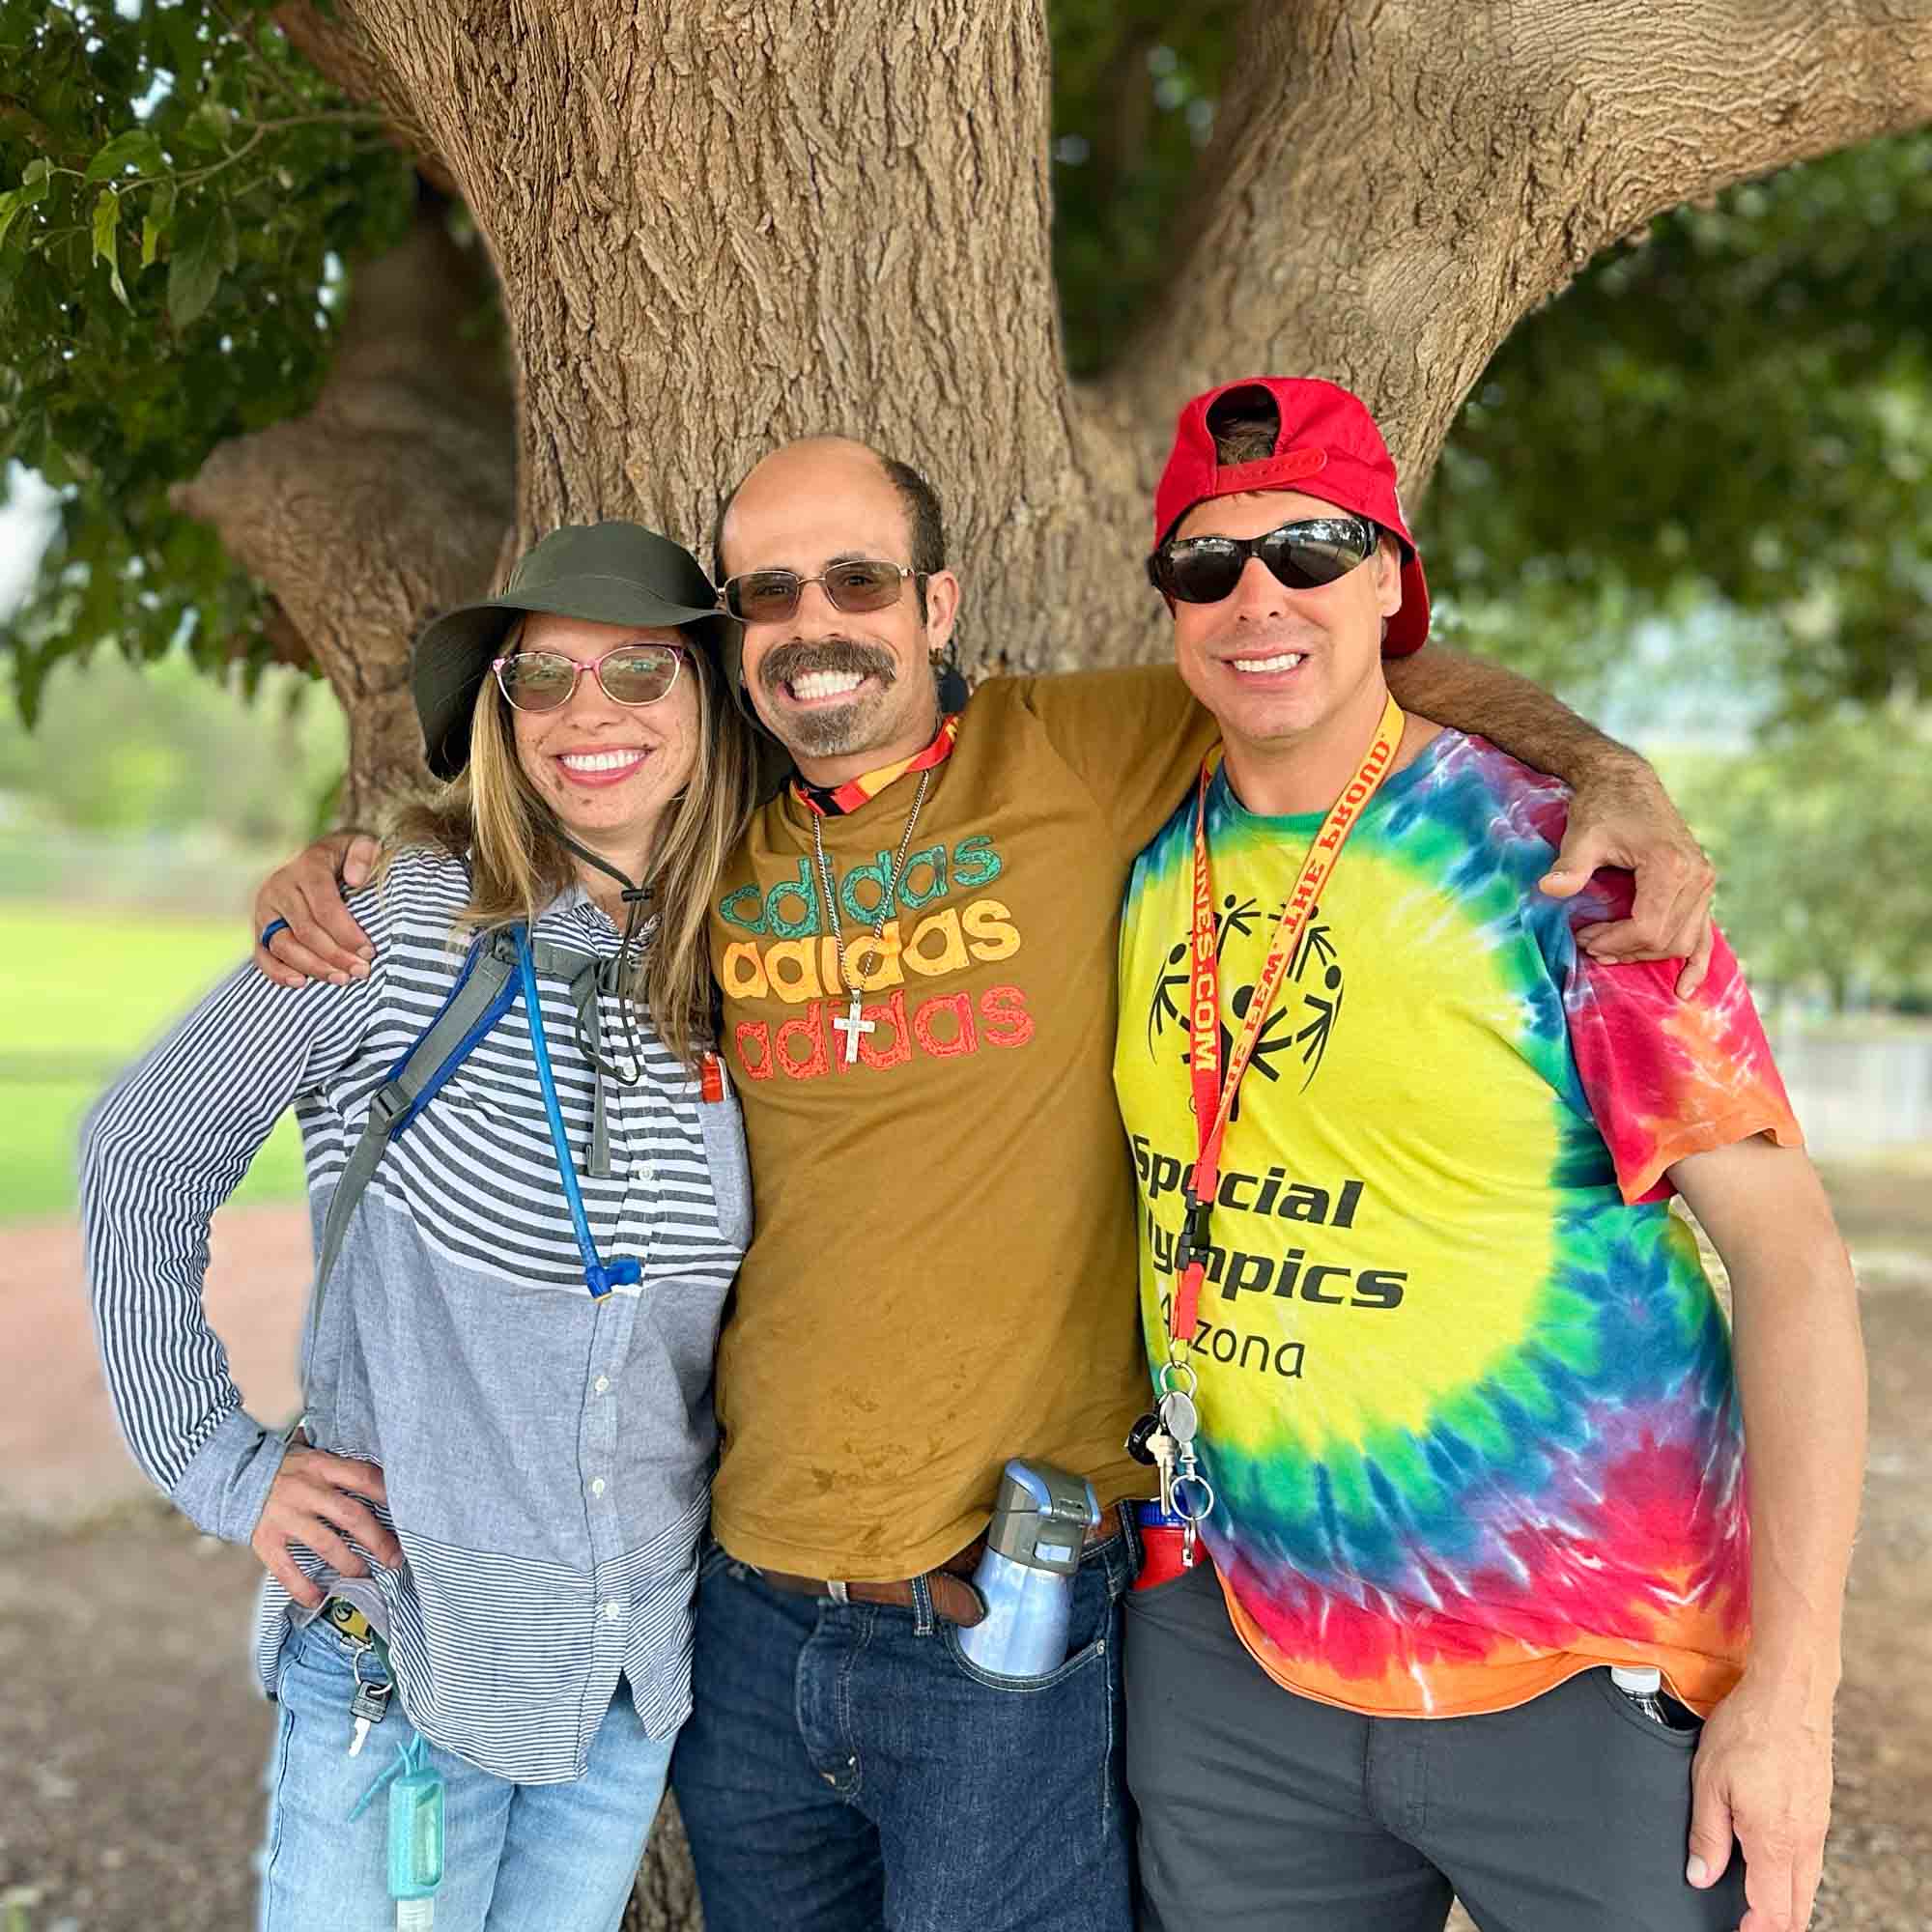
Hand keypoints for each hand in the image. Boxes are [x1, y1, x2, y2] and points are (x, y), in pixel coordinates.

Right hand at [250, 1446, 401, 1608]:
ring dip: (349, 1564)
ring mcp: (286, 1516)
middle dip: (377, 1540)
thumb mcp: (312, 1453)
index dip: (387, 1495)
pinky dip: (303, 1586)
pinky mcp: (266, 1539)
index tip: (406, 1514)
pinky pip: (287, 1568)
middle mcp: (306, 1490)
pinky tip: (318, 1599)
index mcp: (322, 1465)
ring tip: (365, 1577)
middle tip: (395, 1558)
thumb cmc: (284, 1467)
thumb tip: (379, 1472)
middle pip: (351, 1516)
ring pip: (326, 1544)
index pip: (364, 1477)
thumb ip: (338, 1464)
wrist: (232, 1476)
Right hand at [255, 831, 381, 989]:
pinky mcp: (259, 926)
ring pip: (284, 945)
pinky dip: (277, 972)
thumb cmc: (346, 856)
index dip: (347, 933)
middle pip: (307, 930)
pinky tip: (300, 983)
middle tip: (361, 972)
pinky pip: (262, 954)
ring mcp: (266, 908)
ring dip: (313, 967)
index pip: (325, 907)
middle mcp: (281, 887)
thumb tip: (356, 880)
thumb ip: (364, 854)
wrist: (319, 857)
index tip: (369, 952)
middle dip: (336, 955)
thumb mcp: (360, 844)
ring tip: (341, 980)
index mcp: (307, 868)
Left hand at [1538, 760, 1716, 994]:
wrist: (1626, 783)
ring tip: (1609, 949)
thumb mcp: (1582, 834)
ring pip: (1683, 941)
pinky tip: (1684, 988)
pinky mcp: (1701, 886)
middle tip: (1589, 943)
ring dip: (1646, 953)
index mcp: (1670, 866)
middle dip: (1625, 949)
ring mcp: (1703, 882)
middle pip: (1665, 939)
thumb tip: (1549, 889)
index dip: (1614, 941)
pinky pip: (1704, 934)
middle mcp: (1696, 876)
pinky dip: (1696, 962)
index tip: (1584, 937)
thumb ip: (1571, 865)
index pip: (1648, 927)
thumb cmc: (1603, 808)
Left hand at [1686, 1674, 1834, 1931]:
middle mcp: (1804, 1842)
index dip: (1755, 1929)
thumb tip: (1701, 1876)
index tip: (1736, 1930)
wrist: (1790, 1694)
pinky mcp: (1819, 1810)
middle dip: (1774, 1922)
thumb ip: (1707, 1835)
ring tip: (1756, 1905)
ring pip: (1808, 1884)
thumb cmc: (1746, 1730)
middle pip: (1797, 1906)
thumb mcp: (1708, 1781)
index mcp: (1775, 1842)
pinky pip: (1812, 1859)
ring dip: (1785, 1901)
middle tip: (1746, 1923)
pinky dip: (1794, 1875)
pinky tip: (1775, 1866)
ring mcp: (1817, 1826)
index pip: (1773, 1911)